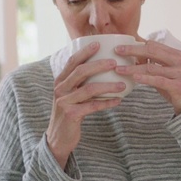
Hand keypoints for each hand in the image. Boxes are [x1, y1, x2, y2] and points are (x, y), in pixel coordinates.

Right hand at [46, 40, 123, 166]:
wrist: (58, 138)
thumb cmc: (70, 113)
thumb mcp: (71, 95)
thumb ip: (80, 83)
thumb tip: (102, 69)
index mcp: (60, 81)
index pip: (72, 62)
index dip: (85, 52)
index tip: (98, 43)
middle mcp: (60, 89)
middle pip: (80, 72)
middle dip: (99, 65)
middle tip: (115, 63)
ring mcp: (64, 102)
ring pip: (89, 89)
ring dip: (108, 86)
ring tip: (122, 84)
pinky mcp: (71, 114)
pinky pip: (93, 106)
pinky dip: (107, 103)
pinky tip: (118, 101)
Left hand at [115, 40, 180, 113]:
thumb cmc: (175, 86)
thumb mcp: (165, 72)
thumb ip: (152, 65)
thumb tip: (133, 59)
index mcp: (175, 54)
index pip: (153, 45)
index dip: (136, 45)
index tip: (122, 47)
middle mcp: (178, 60)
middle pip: (151, 51)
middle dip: (132, 50)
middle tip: (117, 51)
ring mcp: (179, 72)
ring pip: (152, 67)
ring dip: (133, 68)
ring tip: (119, 69)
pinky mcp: (177, 85)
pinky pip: (158, 80)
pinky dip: (145, 79)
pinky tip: (134, 78)